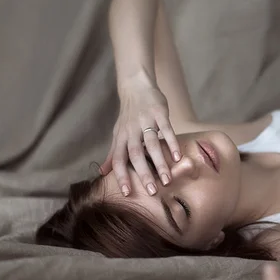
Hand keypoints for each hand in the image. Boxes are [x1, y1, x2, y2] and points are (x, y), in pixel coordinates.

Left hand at [100, 75, 181, 195]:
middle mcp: (131, 131)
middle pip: (135, 155)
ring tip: (167, 179)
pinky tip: (178, 157)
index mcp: (120, 138)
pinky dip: (172, 143)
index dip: (121, 176)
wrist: (136, 87)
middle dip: (144, 174)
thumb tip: (102, 173)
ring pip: (151, 145)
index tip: (127, 193)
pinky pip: (166, 130)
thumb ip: (112, 154)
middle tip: (153, 192)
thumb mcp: (118, 134)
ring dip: (160, 163)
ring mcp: (145, 121)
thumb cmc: (128, 115)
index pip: (118, 159)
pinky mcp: (159, 113)